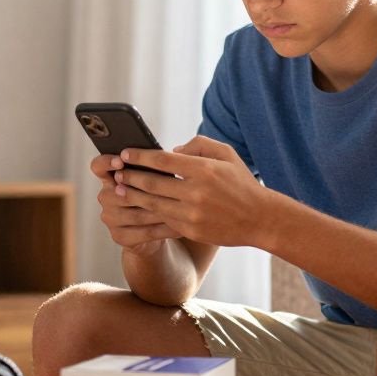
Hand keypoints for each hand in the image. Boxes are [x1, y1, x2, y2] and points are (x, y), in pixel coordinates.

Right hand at [90, 153, 177, 255]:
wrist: (153, 232)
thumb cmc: (154, 198)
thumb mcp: (151, 181)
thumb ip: (152, 171)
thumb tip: (170, 159)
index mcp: (110, 179)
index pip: (98, 166)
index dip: (106, 162)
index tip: (121, 161)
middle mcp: (106, 198)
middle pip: (123, 193)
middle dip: (149, 191)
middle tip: (171, 188)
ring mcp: (110, 218)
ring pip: (138, 214)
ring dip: (162, 211)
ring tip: (182, 209)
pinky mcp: (119, 237)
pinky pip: (146, 232)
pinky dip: (165, 229)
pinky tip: (180, 227)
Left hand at [113, 136, 274, 248]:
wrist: (260, 218)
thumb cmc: (242, 182)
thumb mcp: (226, 154)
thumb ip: (198, 145)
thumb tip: (172, 150)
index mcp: (203, 169)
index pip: (162, 160)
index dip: (140, 156)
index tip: (126, 153)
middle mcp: (196, 192)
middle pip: (152, 183)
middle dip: (131, 176)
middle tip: (117, 172)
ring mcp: (192, 214)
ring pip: (153, 203)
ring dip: (134, 196)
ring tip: (121, 189)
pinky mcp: (191, 230)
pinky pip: (163, 219)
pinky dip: (149, 211)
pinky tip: (140, 205)